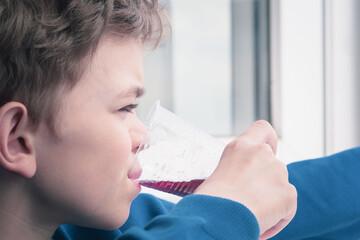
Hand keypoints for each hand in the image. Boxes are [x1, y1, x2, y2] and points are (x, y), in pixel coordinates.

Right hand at [194, 120, 296, 238]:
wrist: (217, 216)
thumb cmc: (210, 199)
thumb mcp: (220, 173)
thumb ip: (239, 169)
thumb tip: (245, 185)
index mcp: (241, 146)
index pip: (262, 128)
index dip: (270, 139)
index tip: (270, 149)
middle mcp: (262, 153)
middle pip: (273, 165)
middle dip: (266, 182)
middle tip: (250, 199)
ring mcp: (278, 171)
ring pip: (280, 187)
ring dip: (270, 200)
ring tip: (250, 215)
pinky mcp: (289, 193)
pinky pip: (287, 209)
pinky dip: (276, 219)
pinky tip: (259, 224)